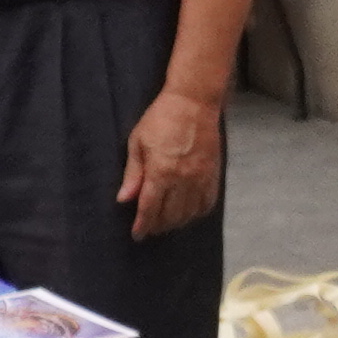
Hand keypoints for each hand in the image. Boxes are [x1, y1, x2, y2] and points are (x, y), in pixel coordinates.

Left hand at [118, 85, 224, 235]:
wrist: (194, 102)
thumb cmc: (161, 119)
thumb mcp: (138, 142)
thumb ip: (133, 173)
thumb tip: (124, 199)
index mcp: (160, 172)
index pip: (149, 209)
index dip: (142, 225)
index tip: (137, 234)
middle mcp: (182, 180)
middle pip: (170, 216)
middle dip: (158, 226)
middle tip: (150, 228)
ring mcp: (201, 178)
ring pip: (189, 214)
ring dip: (176, 223)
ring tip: (166, 222)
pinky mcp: (213, 174)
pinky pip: (207, 203)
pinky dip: (196, 213)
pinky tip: (188, 213)